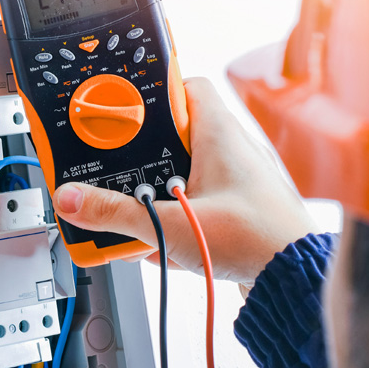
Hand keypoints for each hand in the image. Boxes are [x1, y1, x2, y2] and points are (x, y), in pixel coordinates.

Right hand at [52, 78, 320, 286]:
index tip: (121, 108)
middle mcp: (231, 150)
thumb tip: (74, 200)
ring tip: (138, 216)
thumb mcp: (172, 225)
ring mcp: (237, 182)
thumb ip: (117, 214)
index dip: (152, 92)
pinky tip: (164, 247)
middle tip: (118, 172)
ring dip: (157, 197)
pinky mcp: (239, 211)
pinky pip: (197, 206)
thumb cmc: (258, 240)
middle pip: (174, 136)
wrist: (294, 281)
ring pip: (183, 175)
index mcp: (219, 133)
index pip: (184, 86)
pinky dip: (177, 222)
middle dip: (143, 159)